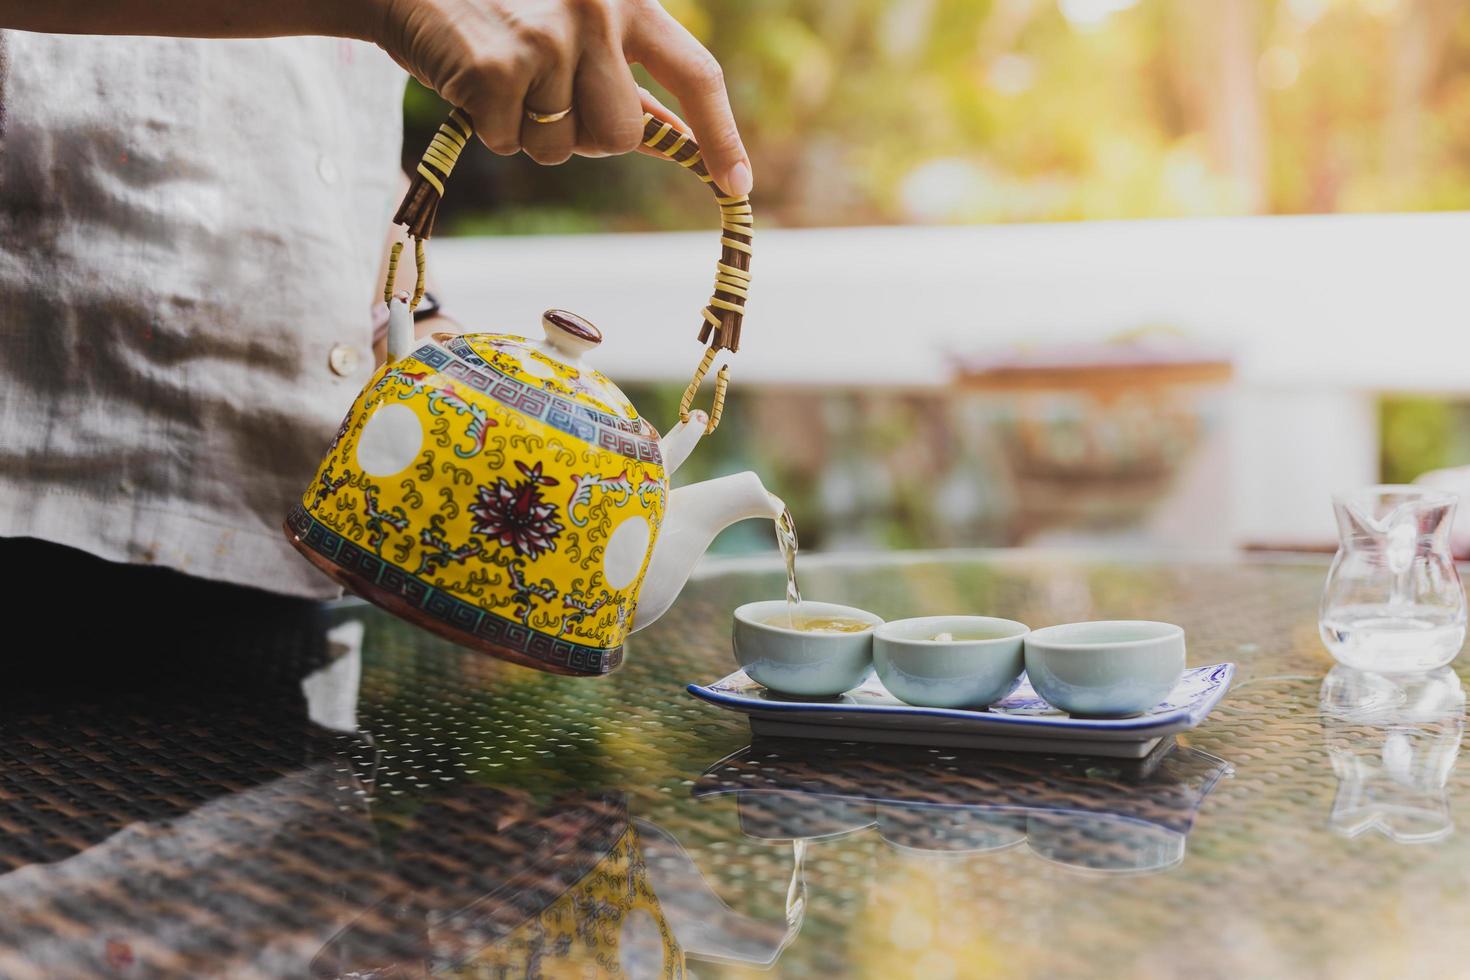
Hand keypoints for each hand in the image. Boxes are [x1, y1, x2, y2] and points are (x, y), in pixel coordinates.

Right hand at [367, 0, 752, 194]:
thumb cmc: (503, 11)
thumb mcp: (577, 26)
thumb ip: (625, 76)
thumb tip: (676, 139)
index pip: (698, 74)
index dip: (719, 135)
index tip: (737, 183)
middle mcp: (598, 11)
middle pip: (622, 136)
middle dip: (584, 137)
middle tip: (542, 98)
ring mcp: (548, 38)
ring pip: (565, 149)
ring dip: (532, 135)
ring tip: (505, 82)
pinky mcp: (499, 68)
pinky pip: (512, 144)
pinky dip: (489, 129)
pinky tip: (473, 82)